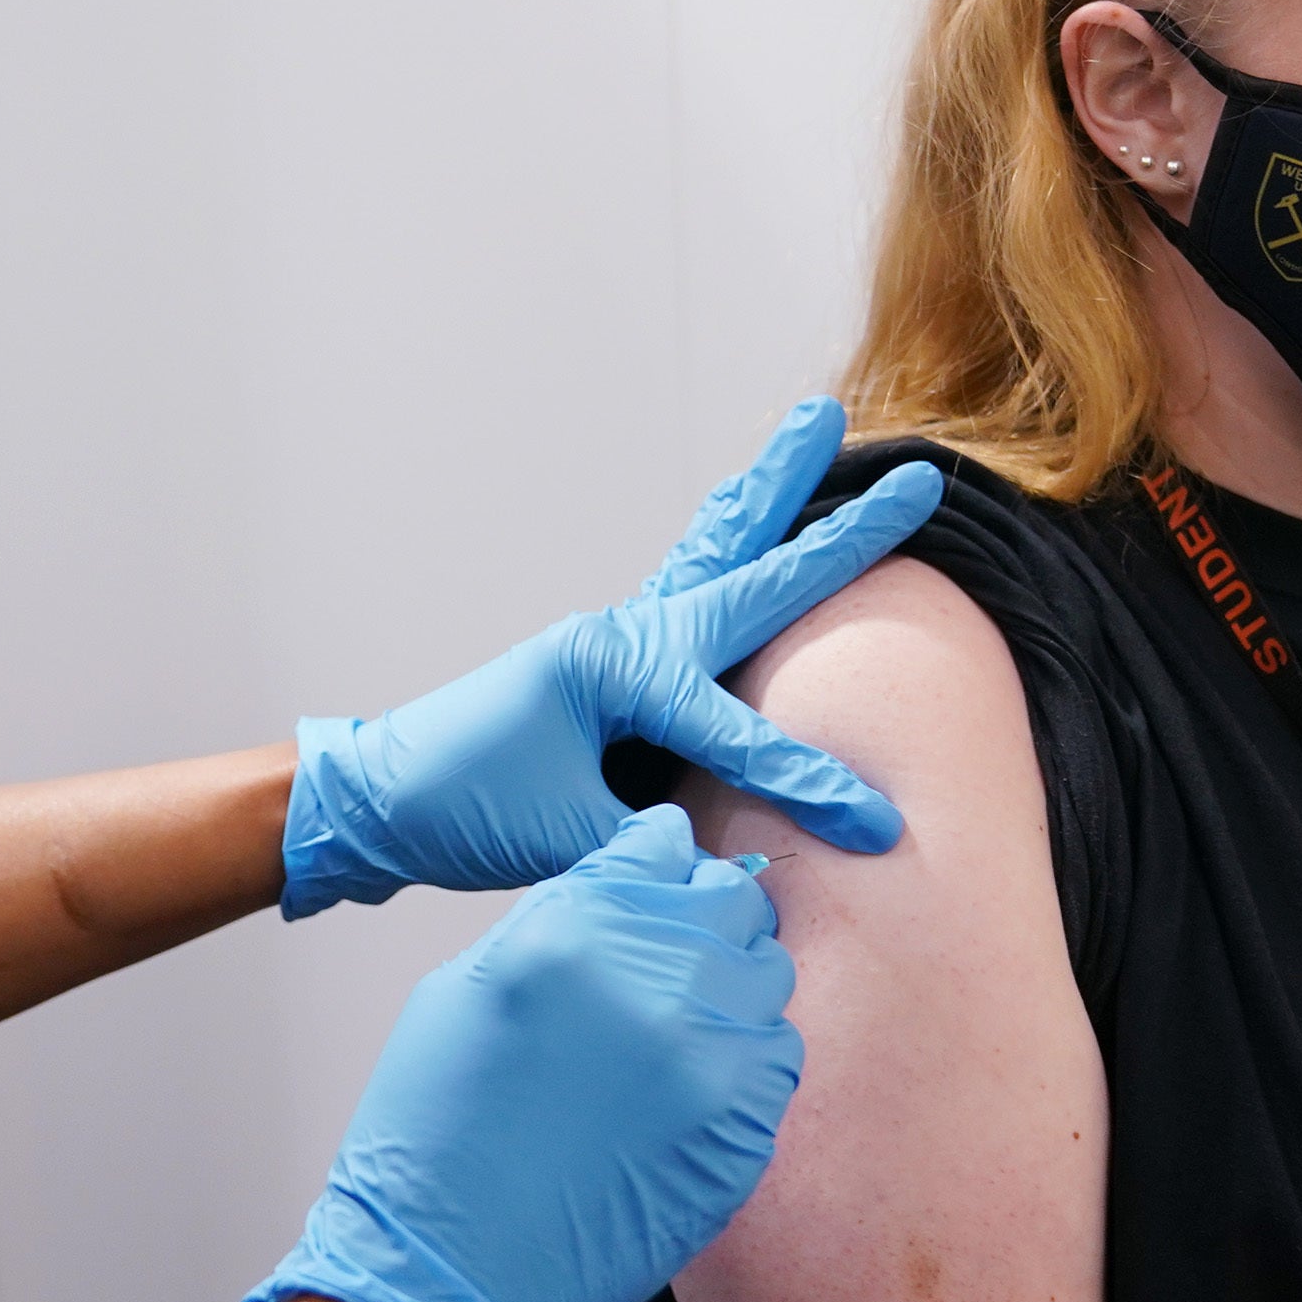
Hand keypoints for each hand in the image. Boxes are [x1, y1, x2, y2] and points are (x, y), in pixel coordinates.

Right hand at [237, 805, 801, 1301]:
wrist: (453, 1265)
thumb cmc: (440, 1130)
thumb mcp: (469, 986)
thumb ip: (560, 920)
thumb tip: (622, 888)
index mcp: (576, 928)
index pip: (663, 846)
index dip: (656, 865)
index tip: (654, 886)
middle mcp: (657, 982)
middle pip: (731, 901)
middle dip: (704, 916)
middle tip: (671, 956)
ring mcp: (710, 1061)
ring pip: (768, 975)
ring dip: (732, 984)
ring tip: (679, 1025)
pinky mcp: (741, 1131)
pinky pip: (779, 1058)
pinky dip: (746, 1057)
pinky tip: (692, 1082)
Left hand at [278, 397, 942, 914]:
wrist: (382, 801)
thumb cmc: (462, 809)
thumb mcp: (563, 840)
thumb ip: (655, 850)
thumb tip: (738, 880)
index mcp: (616, 670)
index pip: (738, 732)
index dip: (809, 785)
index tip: (878, 829)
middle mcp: (624, 637)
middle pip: (753, 573)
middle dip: (841, 532)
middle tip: (919, 477)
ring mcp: (620, 641)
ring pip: (719, 552)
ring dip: (773, 492)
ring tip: (818, 421)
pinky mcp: (614, 665)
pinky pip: (690, 588)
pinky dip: (730, 543)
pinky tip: (754, 513)